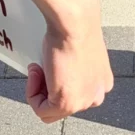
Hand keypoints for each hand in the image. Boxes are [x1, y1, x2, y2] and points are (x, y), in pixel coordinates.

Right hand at [25, 0, 112, 122]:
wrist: (74, 22)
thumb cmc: (76, 29)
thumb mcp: (79, 56)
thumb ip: (74, 71)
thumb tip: (58, 75)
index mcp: (103, 83)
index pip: (77, 96)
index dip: (58, 83)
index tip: (52, 67)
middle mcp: (97, 95)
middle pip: (64, 105)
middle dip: (48, 88)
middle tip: (42, 68)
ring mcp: (83, 102)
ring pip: (51, 111)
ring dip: (38, 91)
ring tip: (39, 68)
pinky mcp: (66, 104)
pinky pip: (40, 110)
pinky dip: (32, 93)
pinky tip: (37, 71)